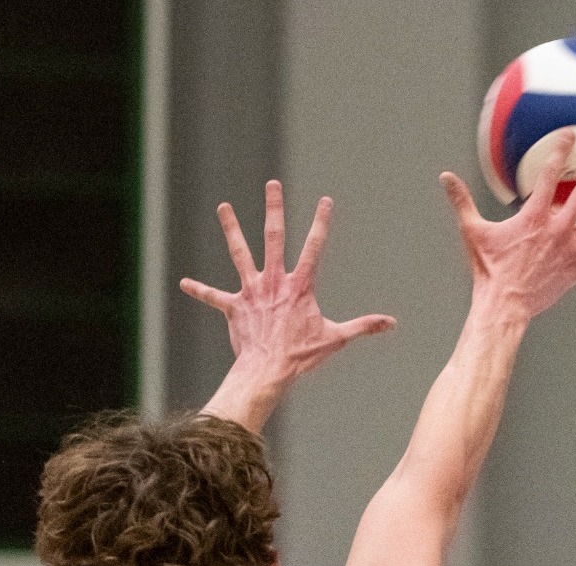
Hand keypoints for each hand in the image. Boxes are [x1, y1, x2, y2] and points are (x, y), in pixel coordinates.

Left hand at [182, 180, 395, 383]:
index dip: (321, 223)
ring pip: (240, 253)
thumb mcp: (336, 338)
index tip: (325, 200)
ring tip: (224, 206)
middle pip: (274, 237)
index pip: (314, 247)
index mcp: (299, 286)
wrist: (269, 370)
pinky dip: (199, 290)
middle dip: (274, 208)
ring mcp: (251, 292)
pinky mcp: (233, 307)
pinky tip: (184, 283)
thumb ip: (363, 326)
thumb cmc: (302, 355)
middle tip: (272, 184)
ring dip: (231, 229)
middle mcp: (274, 281)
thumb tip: (392, 323)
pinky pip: (213, 296)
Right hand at [439, 130, 575, 318]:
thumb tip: (445, 177)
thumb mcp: (472, 231)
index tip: (570, 134)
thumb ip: (461, 201)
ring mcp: (570, 250)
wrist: (504, 305)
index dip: (560, 152)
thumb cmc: (488, 269)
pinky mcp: (575, 271)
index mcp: (534, 216)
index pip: (549, 176)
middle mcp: (557, 229)